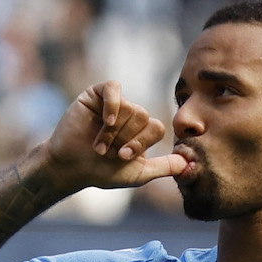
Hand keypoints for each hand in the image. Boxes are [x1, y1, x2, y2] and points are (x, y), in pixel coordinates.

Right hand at [43, 81, 186, 191]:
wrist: (71, 167)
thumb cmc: (102, 172)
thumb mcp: (138, 173)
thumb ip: (165, 167)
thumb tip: (190, 163)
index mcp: (142, 131)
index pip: (157, 127)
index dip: (142, 142)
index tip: (123, 157)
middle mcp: (130, 115)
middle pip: (144, 116)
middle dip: (126, 139)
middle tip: (109, 152)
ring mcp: (114, 103)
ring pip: (129, 107)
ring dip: (113, 132)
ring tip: (98, 145)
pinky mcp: (96, 94)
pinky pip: (114, 88)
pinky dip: (112, 104)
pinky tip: (106, 120)